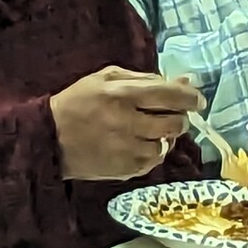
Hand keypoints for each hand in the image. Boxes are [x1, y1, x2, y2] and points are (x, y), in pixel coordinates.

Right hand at [50, 66, 204, 180]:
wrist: (50, 138)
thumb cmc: (79, 101)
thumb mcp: (107, 77)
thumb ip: (146, 78)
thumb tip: (183, 81)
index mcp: (124, 94)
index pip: (171, 96)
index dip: (190, 98)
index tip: (197, 100)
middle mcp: (129, 122)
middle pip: (176, 123)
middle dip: (179, 117)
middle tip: (168, 114)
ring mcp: (128, 149)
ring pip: (167, 144)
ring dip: (165, 135)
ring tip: (148, 129)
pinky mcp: (126, 169)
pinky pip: (154, 161)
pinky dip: (152, 151)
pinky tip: (137, 143)